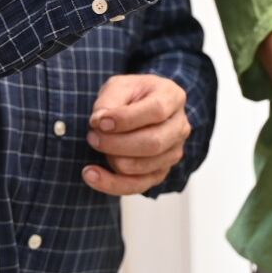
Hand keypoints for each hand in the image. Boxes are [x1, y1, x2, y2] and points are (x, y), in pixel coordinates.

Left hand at [82, 74, 191, 195]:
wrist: (138, 109)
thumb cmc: (131, 96)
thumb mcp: (119, 86)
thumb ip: (109, 100)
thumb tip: (98, 123)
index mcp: (173, 97)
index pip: (156, 111)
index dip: (126, 119)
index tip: (98, 122)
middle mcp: (179, 127)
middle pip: (154, 143)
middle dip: (117, 144)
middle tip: (92, 137)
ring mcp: (173, 152)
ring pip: (144, 166)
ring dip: (113, 160)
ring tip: (95, 144)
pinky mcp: (161, 173)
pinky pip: (137, 186)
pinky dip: (111, 183)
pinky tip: (91, 174)